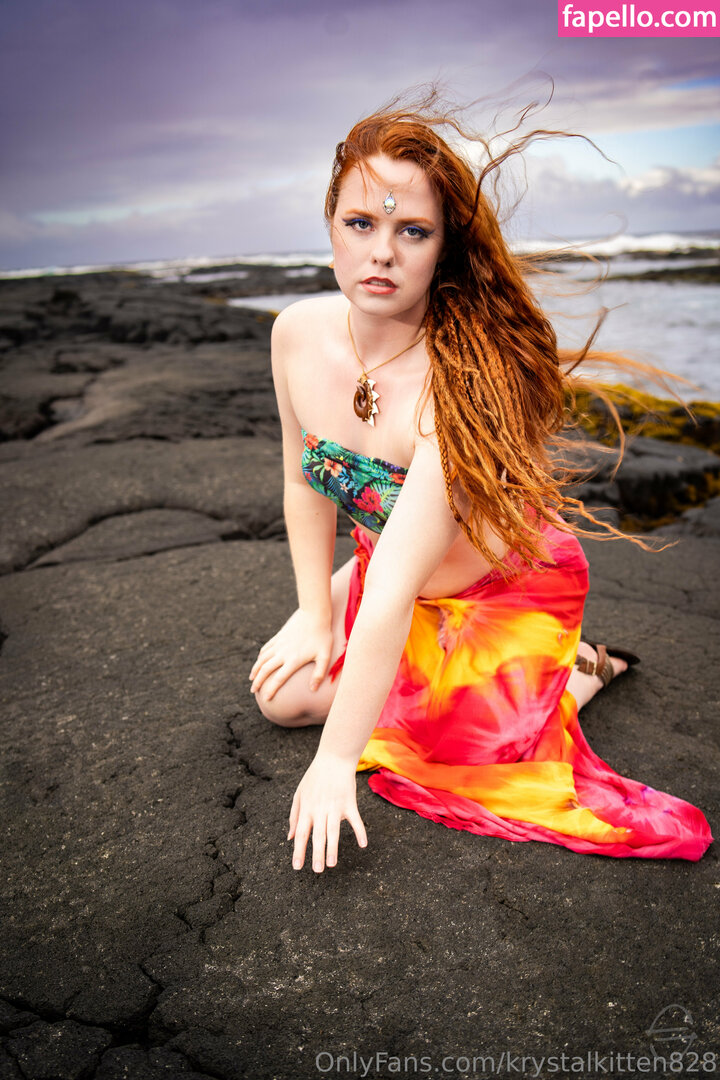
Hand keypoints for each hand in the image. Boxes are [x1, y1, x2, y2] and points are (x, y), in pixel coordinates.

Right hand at [249, 608, 333, 699]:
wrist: (314, 614)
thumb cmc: (322, 636)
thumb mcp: (325, 656)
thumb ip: (319, 673)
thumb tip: (313, 689)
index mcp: (293, 660)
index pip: (279, 678)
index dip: (271, 689)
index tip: (266, 698)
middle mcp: (283, 653)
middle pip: (265, 670)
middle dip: (258, 681)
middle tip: (253, 691)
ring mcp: (279, 644)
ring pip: (262, 659)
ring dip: (255, 670)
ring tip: (252, 679)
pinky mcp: (278, 636)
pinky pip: (265, 648)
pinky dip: (260, 657)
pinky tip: (259, 661)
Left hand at [288, 752, 366, 871]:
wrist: (333, 759)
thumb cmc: (314, 778)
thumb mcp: (299, 794)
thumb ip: (294, 816)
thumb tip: (289, 838)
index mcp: (307, 809)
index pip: (301, 833)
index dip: (299, 850)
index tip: (297, 867)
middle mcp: (320, 810)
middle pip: (318, 835)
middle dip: (317, 854)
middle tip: (317, 871)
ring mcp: (335, 807)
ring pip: (334, 830)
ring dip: (333, 848)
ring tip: (331, 864)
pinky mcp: (349, 803)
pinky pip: (355, 820)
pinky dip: (360, 832)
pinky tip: (363, 844)